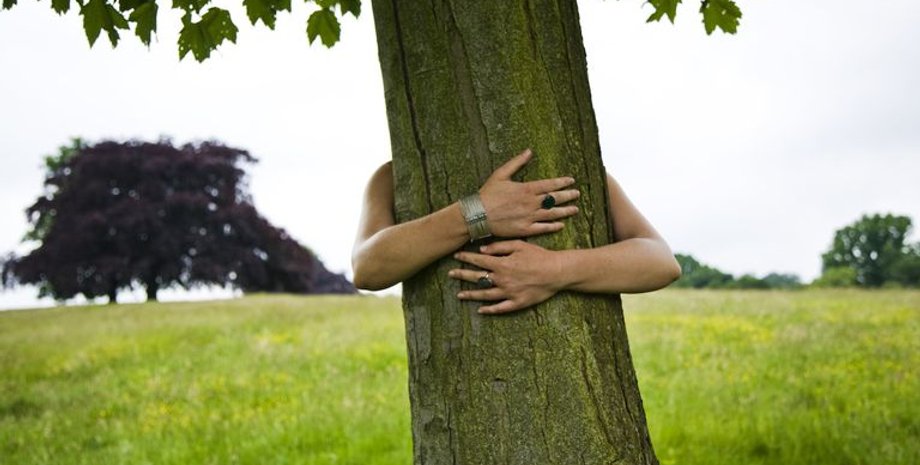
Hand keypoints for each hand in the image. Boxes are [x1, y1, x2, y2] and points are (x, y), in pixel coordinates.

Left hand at [449, 240, 564, 313]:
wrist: (557, 271)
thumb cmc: (539, 256)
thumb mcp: (519, 245)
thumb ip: (499, 246)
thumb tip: (482, 250)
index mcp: (502, 264)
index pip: (478, 261)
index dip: (466, 258)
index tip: (456, 256)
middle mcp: (502, 280)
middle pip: (477, 278)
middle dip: (462, 275)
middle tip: (451, 274)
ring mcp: (508, 293)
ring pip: (485, 295)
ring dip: (471, 295)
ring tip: (459, 295)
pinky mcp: (517, 303)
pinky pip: (500, 308)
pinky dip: (489, 310)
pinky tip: (480, 310)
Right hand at [478, 149, 579, 237]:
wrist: (477, 215)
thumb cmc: (487, 194)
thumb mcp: (500, 174)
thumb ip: (516, 162)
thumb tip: (529, 151)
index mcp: (526, 189)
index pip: (549, 184)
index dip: (562, 182)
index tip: (571, 180)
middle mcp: (531, 203)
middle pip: (554, 199)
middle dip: (568, 195)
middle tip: (577, 194)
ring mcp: (529, 217)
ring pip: (552, 214)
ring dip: (565, 211)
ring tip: (575, 209)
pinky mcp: (525, 229)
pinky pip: (543, 228)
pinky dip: (553, 226)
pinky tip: (560, 224)